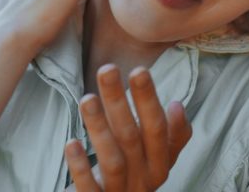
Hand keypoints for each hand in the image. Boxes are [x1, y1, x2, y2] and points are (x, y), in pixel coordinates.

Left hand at [64, 65, 192, 190]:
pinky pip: (90, 188)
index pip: (158, 127)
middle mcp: (145, 178)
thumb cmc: (137, 176)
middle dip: (120, 101)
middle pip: (132, 137)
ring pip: (113, 160)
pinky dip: (81, 166)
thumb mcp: (158, 157)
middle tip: (107, 69)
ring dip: (99, 128)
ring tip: (86, 98)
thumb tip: (178, 104)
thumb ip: (173, 134)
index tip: (138, 70)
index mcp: (161, 162)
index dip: (148, 99)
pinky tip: (71, 143)